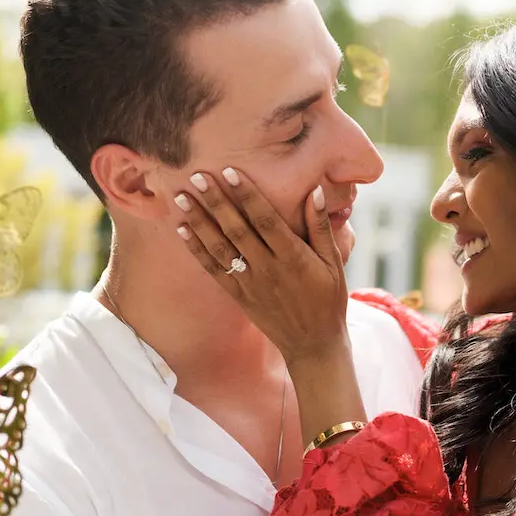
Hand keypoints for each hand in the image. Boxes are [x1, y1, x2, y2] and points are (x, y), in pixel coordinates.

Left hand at [175, 169, 347, 363]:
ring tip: (182, 198)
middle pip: (237, 229)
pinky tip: (183, 230)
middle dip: (216, 201)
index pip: (266, 220)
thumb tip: (315, 192)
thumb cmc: (328, 298)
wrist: (314, 343)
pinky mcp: (239, 296)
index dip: (247, 195)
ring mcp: (251, 284)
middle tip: (197, 176)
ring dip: (199, 222)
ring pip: (220, 248)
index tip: (230, 172)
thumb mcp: (333, 261)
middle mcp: (268, 269)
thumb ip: (321, 227)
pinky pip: (214, 270)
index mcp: (294, 257)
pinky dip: (197, 250)